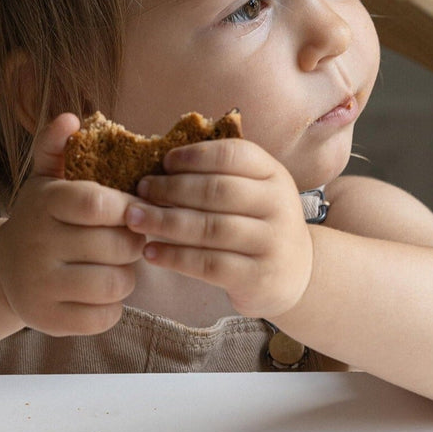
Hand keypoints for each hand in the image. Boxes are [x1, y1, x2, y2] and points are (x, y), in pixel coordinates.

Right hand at [0, 114, 145, 336]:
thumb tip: (70, 118)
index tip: (133, 209)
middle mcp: (37, 245)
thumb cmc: (40, 219)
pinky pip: (105, 317)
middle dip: (133, 242)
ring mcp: (41, 286)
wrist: (2, 271)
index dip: (127, 207)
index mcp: (43, 204)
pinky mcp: (50, 320)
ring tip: (117, 266)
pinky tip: (102, 292)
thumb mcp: (43, 181)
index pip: (96, 203)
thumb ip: (55, 147)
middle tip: (130, 239)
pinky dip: (113, 306)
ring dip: (127, 276)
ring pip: (114, 284)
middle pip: (115, 246)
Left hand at [125, 138, 312, 319]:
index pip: (234, 155)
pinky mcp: (258, 276)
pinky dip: (175, 257)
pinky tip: (150, 252)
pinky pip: (209, 264)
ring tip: (134, 219)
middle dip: (172, 189)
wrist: (298, 274)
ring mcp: (271, 242)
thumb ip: (219, 175)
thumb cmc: (259, 225)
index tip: (163, 161)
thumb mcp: (254, 192)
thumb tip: (159, 164)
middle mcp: (278, 205)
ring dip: (165, 221)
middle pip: (218, 191)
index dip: (195, 156)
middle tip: (140, 190)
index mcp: (274, 175)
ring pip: (210, 228)